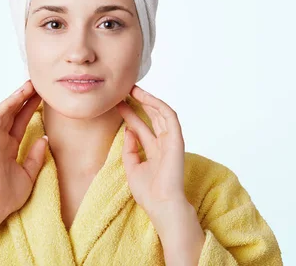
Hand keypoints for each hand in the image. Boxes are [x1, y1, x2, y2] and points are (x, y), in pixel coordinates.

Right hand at [0, 80, 46, 219]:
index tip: (44, 96)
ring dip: (16, 97)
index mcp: (9, 147)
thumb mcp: (29, 173)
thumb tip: (44, 139)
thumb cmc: (9, 195)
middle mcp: (1, 140)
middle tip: (38, 84)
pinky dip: (6, 105)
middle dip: (25, 98)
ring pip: (5, 111)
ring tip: (30, 85)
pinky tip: (17, 96)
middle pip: (14, 113)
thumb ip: (35, 156)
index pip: (21, 122)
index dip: (31, 108)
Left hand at [116, 85, 187, 220]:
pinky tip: (146, 97)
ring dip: (148, 100)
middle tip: (125, 91)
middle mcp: (163, 144)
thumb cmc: (148, 193)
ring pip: (161, 114)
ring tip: (133, 89)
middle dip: (138, 103)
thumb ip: (129, 149)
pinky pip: (169, 117)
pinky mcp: (177, 140)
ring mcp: (171, 141)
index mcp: (154, 152)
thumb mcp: (132, 167)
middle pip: (150, 118)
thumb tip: (128, 131)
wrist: (161, 205)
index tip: (118, 104)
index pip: (141, 128)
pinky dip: (158, 105)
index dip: (130, 115)